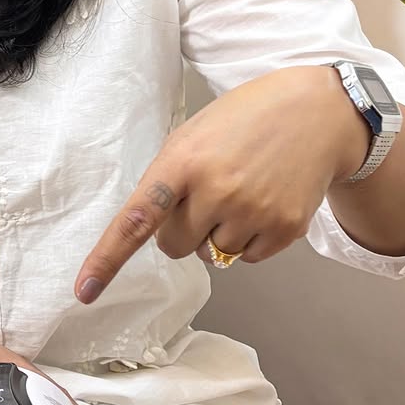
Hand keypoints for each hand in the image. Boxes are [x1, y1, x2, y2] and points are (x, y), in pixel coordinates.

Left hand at [73, 65, 370, 302]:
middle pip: (174, 246)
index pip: (137, 220)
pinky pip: (247, 259)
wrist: (319, 112)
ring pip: (213, 255)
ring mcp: (252, 211)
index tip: (85, 291)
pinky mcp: (284, 228)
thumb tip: (156, 233)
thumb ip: (169, 179)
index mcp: (182, 160)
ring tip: (244, 190)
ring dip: (220, 232)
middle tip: (209, 193)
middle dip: (183, 229)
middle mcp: (216, 189)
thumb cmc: (247, 119)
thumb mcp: (194, 133)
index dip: (107, 259)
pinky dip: (251, 239)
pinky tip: (265, 201)